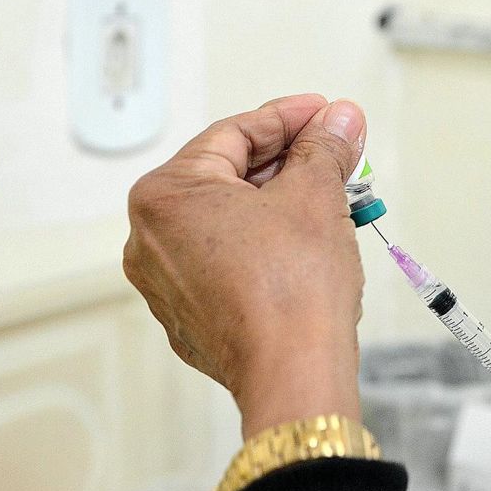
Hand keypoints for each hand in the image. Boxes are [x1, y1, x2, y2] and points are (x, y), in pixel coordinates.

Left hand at [123, 94, 366, 437]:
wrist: (294, 375)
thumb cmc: (294, 289)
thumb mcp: (315, 195)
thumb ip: (324, 147)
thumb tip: (340, 119)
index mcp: (166, 195)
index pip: (234, 134)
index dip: (288, 118)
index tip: (323, 114)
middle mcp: (151, 238)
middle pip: (228, 178)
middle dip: (288, 164)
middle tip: (333, 155)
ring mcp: (167, 283)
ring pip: (229, 222)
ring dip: (279, 205)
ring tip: (329, 200)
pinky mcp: (191, 317)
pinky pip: (227, 262)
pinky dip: (263, 245)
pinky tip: (303, 245)